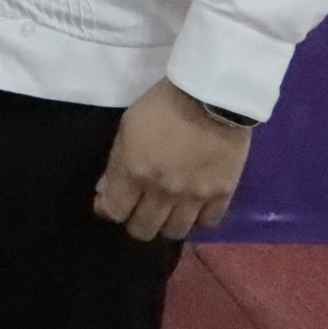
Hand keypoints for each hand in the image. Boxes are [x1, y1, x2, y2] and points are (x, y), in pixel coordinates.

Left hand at [93, 78, 254, 240]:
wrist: (212, 96)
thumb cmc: (163, 105)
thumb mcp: (127, 127)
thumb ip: (116, 163)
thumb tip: (106, 190)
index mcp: (135, 171)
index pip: (114, 212)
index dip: (108, 210)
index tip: (110, 203)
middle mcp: (162, 191)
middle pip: (143, 230)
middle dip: (135, 222)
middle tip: (138, 209)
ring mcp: (194, 196)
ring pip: (174, 232)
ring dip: (166, 225)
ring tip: (166, 212)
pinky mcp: (222, 194)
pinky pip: (208, 223)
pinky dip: (197, 220)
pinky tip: (193, 208)